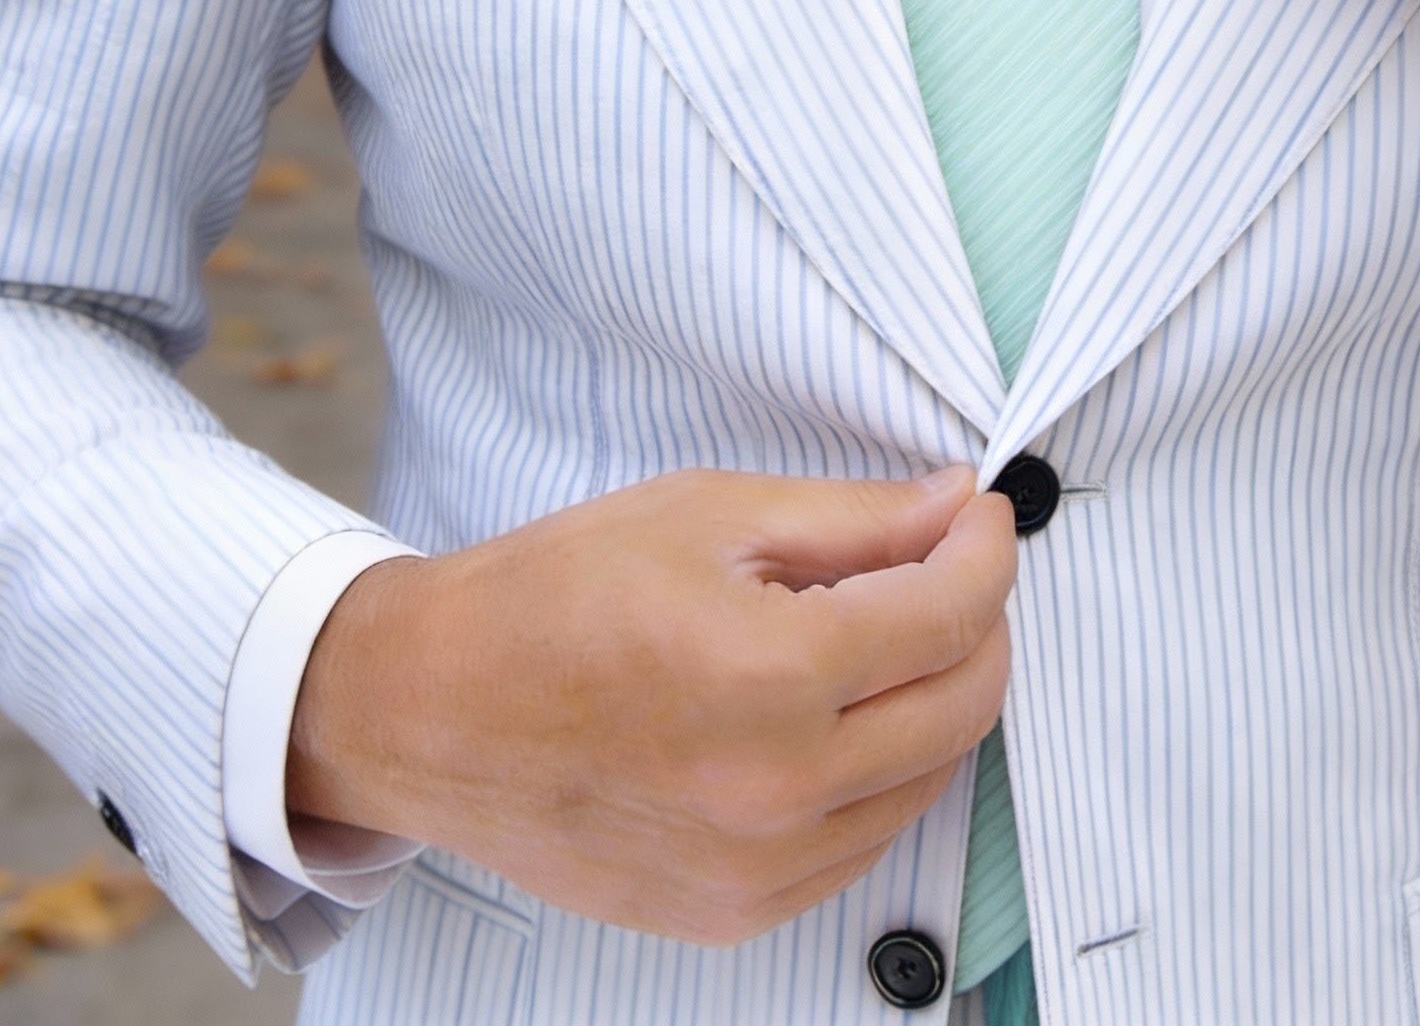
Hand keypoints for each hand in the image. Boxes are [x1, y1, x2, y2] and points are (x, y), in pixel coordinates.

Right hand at [288, 466, 1014, 945]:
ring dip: (939, 695)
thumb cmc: (556, 595)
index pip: (952, 613)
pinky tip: (840, 712)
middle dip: (982, 619)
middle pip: (965, 704)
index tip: (981, 514)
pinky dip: (883, 769)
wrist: (432, 709)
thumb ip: (855, 517)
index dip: (987, 548)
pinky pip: (864, 841)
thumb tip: (957, 505)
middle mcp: (781, 792)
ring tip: (889, 629)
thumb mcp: (710, 513)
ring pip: (928, 778)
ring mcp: (761, 869)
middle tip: (950, 562)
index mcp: (775, 676)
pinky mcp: (736, 914)